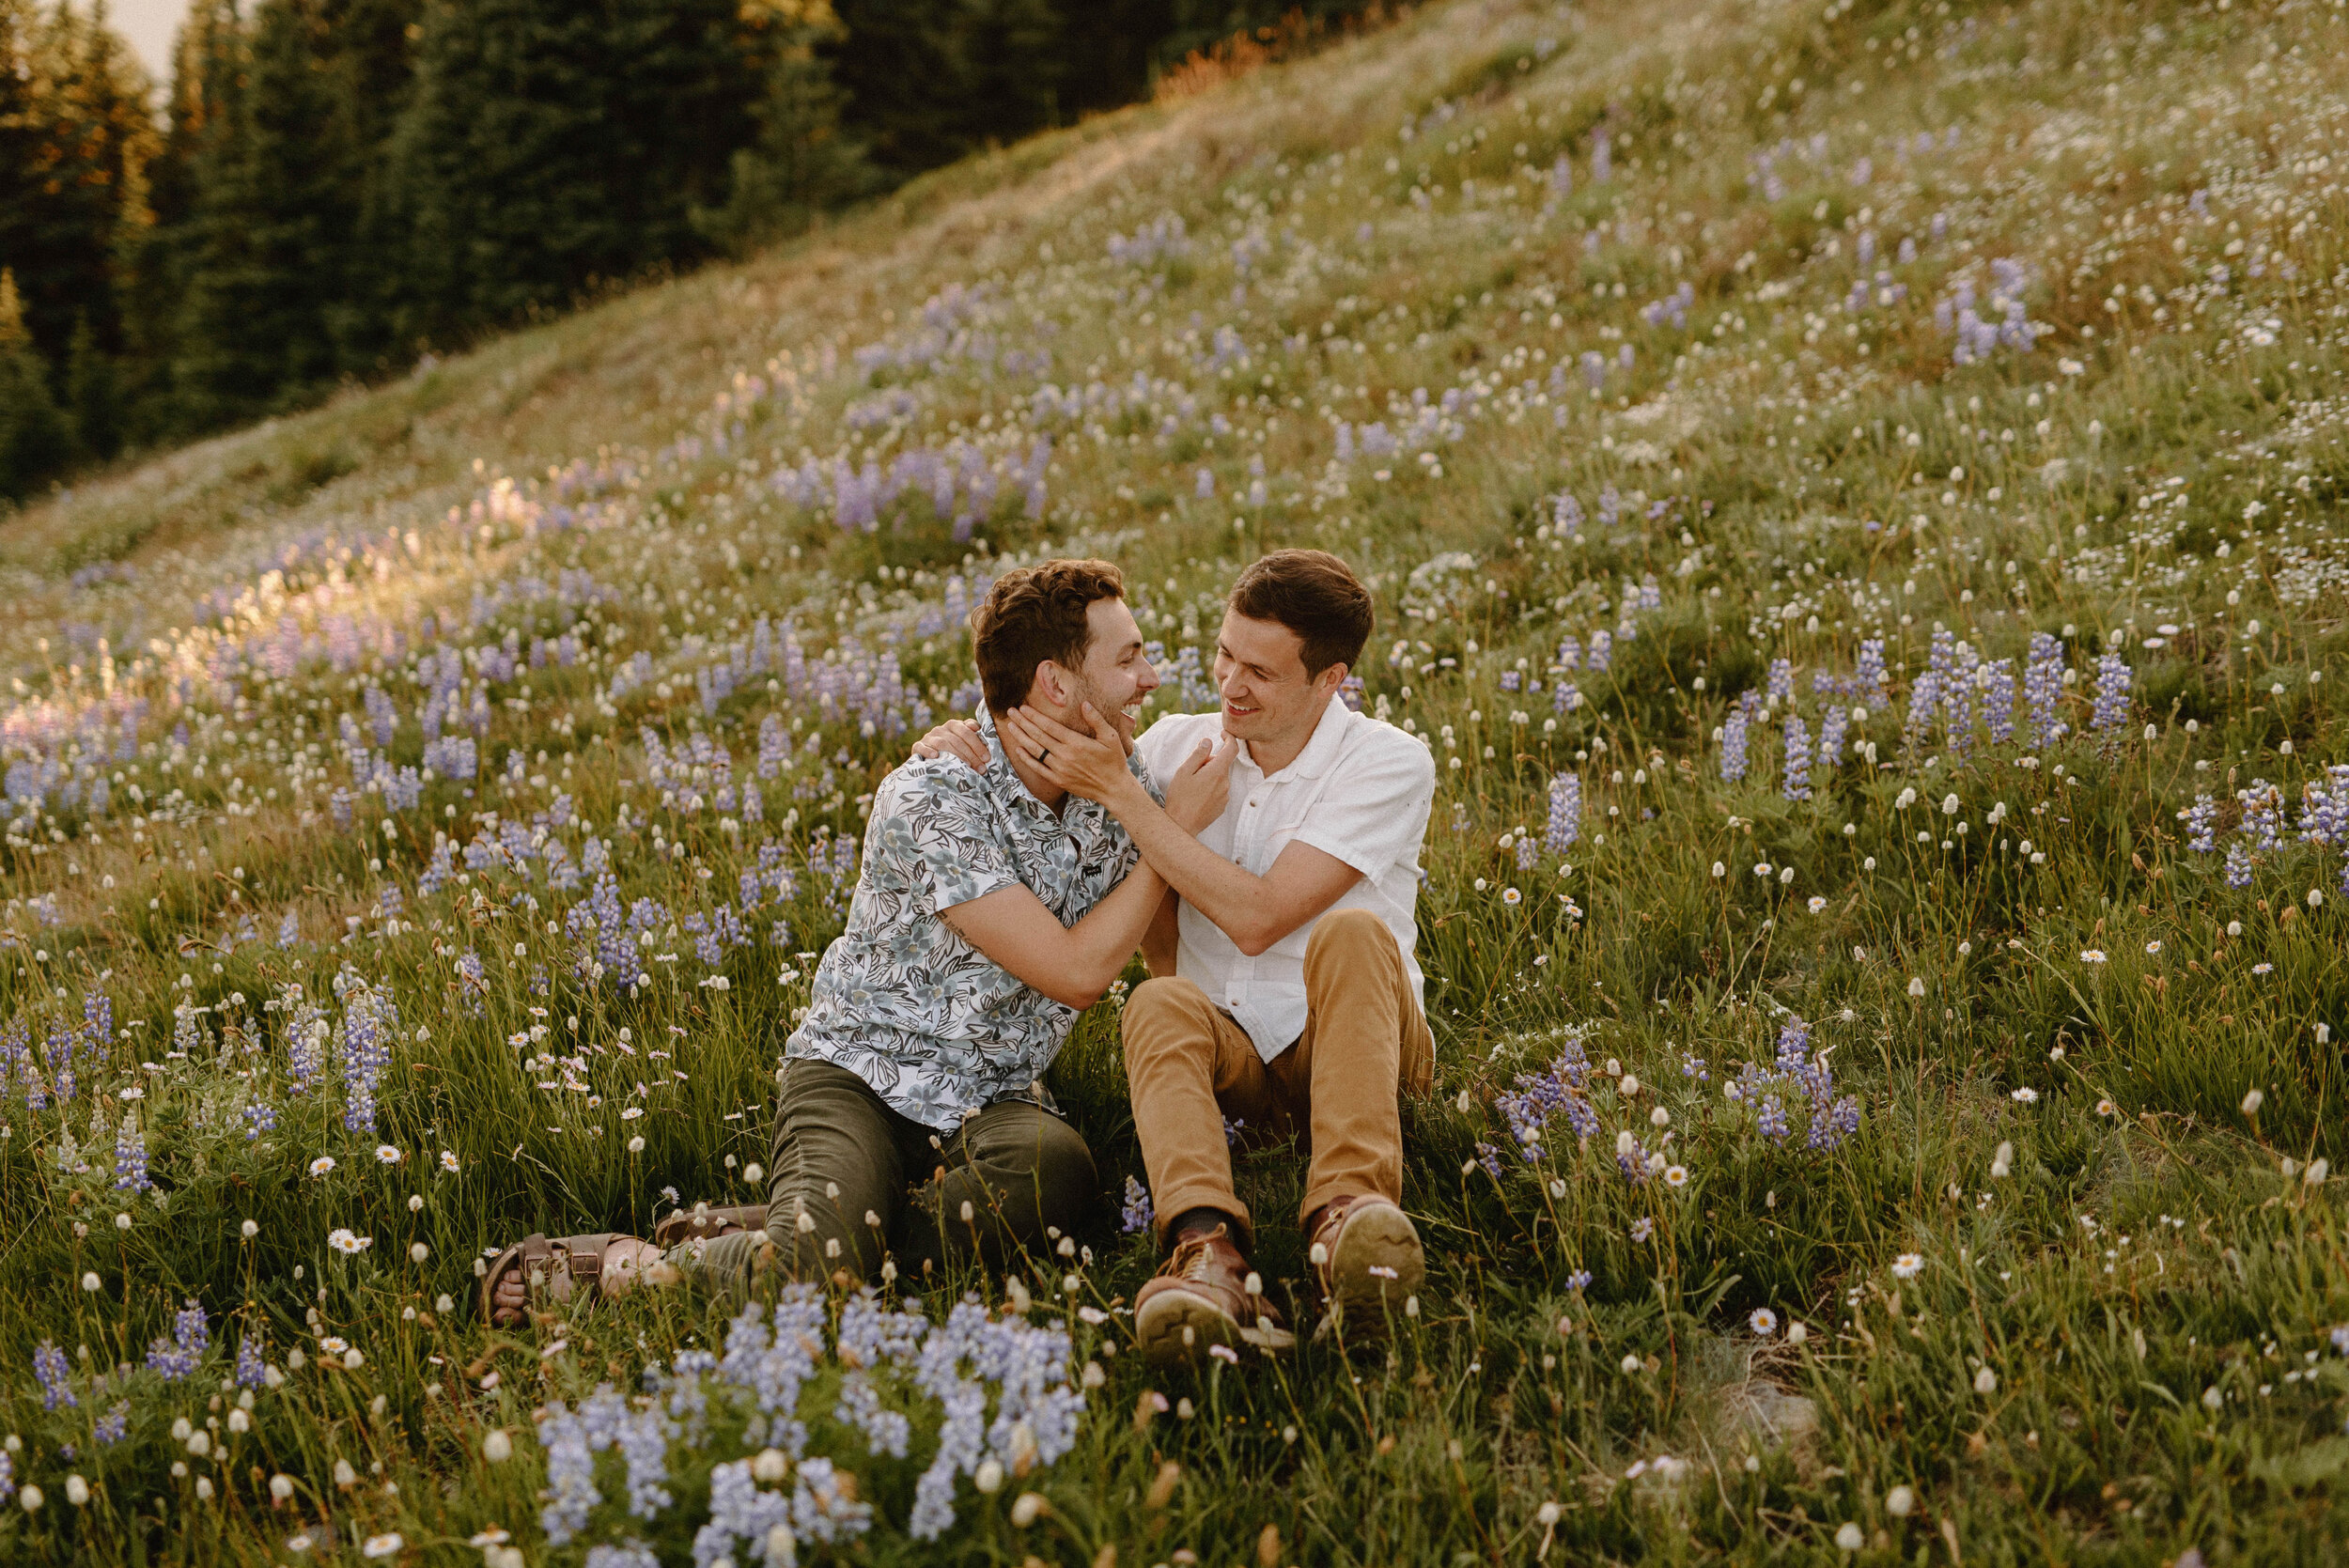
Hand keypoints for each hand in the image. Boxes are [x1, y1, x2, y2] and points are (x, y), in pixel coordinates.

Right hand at [911, 718, 986, 770]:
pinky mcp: (917, 746)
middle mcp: (940, 729)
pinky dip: (928, 751)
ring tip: (966, 767)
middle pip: (957, 740)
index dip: (978, 745)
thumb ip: (972, 734)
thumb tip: (977, 728)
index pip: (966, 732)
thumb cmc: (952, 751)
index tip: (987, 758)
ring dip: (956, 756)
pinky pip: (921, 747)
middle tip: (981, 768)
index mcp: (953, 725)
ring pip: (942, 744)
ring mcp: (928, 737)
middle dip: (971, 755)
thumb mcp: (963, 742)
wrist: (929, 760)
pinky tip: (935, 756)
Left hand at [999, 703, 1137, 805]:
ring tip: (1010, 726)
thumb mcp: (1111, 737)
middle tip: (1011, 711)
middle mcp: (1064, 755)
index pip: (1049, 726)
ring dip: (1021, 737)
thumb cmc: (1114, 760)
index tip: (1023, 707)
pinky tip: (1018, 749)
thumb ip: (1096, 719)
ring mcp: (1059, 769)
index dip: (1034, 716)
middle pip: (1038, 736)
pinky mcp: (1058, 780)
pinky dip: (1026, 758)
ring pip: (1035, 750)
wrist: (1114, 788)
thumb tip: (1084, 704)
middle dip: (1023, 722)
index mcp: (1076, 743)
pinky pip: (1038, 768)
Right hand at [1161, 736, 1236, 833]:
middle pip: (1222, 764)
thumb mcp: (1184, 771)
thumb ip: (1198, 754)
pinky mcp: (1222, 805)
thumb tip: (1208, 741)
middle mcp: (1225, 784)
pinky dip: (1210, 787)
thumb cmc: (1180, 798)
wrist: (1181, 825)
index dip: (1229, 738)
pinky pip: (1219, 789)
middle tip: (1192, 769)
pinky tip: (1196, 795)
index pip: (1232, 749)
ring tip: (1192, 785)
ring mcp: (1225, 796)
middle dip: (1210, 761)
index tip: (1223, 733)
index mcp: (1217, 772)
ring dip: (1210, 775)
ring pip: (1220, 777)